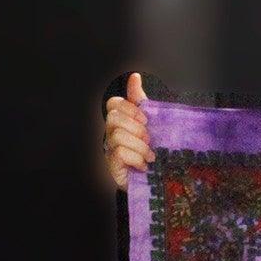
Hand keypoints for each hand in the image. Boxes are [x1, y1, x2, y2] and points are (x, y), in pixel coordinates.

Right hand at [102, 71, 154, 190]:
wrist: (152, 183)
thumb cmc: (149, 153)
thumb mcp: (151, 126)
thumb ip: (141, 102)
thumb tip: (134, 77)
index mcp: (121, 122)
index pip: (114, 103)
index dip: (130, 108)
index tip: (146, 120)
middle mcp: (111, 133)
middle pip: (114, 117)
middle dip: (136, 128)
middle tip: (149, 140)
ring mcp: (109, 149)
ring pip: (117, 135)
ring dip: (139, 146)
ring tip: (149, 156)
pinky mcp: (111, 165)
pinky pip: (119, 152)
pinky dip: (135, 158)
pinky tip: (143, 165)